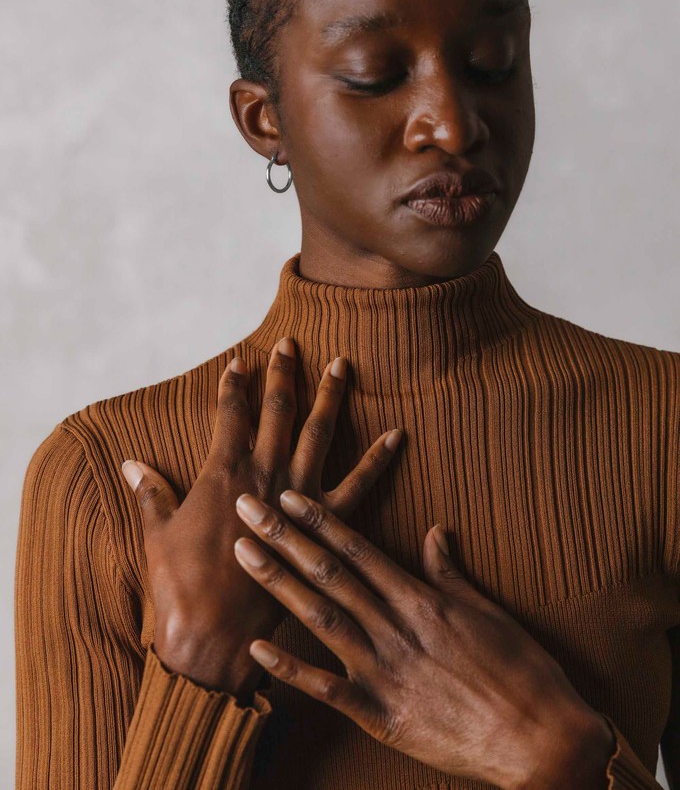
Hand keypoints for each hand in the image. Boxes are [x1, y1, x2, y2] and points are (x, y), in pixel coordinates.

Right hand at [120, 340, 401, 703]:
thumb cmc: (179, 586)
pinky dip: (378, 460)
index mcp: (224, 473)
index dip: (234, 385)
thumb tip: (130, 463)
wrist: (210, 636)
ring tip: (341, 365)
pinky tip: (397, 435)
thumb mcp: (158, 533)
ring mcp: (296, 499)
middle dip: (282, 375)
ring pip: (317, 434)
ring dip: (329, 397)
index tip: (240, 361)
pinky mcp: (322, 529)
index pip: (231, 414)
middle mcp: (264, 476)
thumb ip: (150, 492)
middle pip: (277, 412)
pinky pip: (358, 487)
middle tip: (291, 344)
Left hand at [232, 491, 614, 788]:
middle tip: (246, 507)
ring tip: (242, 554)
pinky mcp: (382, 715)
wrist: (541, 738)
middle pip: (329, 573)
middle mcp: (396, 627)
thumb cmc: (520, 670)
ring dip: (278, 584)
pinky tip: (257, 649)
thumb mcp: (487, 610)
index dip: (320, 519)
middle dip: (284, 537)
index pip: (358, 548)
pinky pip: (327, 690)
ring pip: (321, 617)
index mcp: (421, 599)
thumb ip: (450, 571)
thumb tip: (435, 531)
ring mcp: (385, 671)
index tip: (288, 494)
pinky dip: (290, 669)